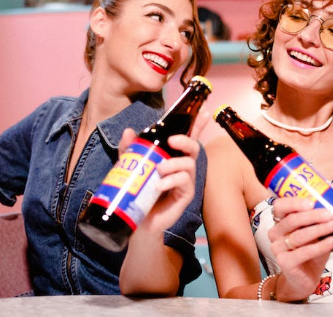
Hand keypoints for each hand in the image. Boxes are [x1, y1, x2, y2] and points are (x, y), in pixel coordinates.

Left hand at [118, 110, 208, 232]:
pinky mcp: (185, 195)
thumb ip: (130, 149)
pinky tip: (159, 186)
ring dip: (173, 164)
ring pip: (188, 164)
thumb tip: (129, 132)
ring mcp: (185, 181)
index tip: (203, 112)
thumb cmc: (138, 191)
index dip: (196, 124)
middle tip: (171, 141)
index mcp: (172, 156)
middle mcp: (181, 166)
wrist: (137, 219)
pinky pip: (184, 182)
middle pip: (193, 147)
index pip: (187, 137)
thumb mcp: (130, 167)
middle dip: (185, 140)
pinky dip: (172, 181)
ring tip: (159, 170)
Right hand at [268, 197, 332, 300]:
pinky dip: (319, 246)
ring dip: (318, 230)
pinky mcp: (285, 262)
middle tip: (330, 213)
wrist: (304, 279)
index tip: (312, 202)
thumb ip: (326, 208)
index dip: (294, 202)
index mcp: (280, 221)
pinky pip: (303, 252)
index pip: (280, 206)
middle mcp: (275, 233)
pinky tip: (332, 242)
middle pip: (292, 220)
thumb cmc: (310, 250)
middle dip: (312, 216)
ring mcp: (278, 248)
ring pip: (298, 236)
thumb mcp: (319, 229)